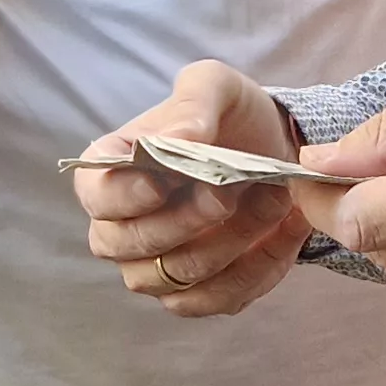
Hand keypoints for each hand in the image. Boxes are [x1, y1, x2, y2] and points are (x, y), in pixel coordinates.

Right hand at [73, 60, 314, 316]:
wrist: (276, 150)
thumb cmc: (230, 116)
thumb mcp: (215, 87)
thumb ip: (193, 106)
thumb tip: (177, 140)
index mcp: (110, 173)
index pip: (96, 196)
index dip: (122, 197)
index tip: (160, 182)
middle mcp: (122, 228)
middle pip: (126, 247)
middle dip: (180, 223)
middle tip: (226, 193)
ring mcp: (158, 267)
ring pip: (176, 277)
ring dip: (230, 241)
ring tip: (273, 198)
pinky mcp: (203, 292)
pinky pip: (220, 299)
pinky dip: (259, 266)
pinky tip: (289, 227)